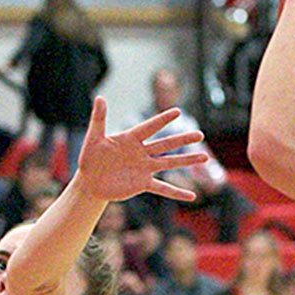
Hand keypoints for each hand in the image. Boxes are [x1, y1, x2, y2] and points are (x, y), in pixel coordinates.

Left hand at [74, 98, 204, 203]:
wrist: (90, 183)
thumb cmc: (90, 159)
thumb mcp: (93, 139)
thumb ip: (99, 119)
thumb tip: (99, 98)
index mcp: (130, 139)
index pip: (150, 127)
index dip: (162, 120)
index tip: (177, 111)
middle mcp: (141, 153)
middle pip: (166, 144)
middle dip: (183, 140)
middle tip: (200, 134)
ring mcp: (144, 168)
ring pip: (169, 163)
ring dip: (186, 161)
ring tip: (205, 157)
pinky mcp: (143, 183)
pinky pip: (163, 188)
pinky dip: (177, 193)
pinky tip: (192, 197)